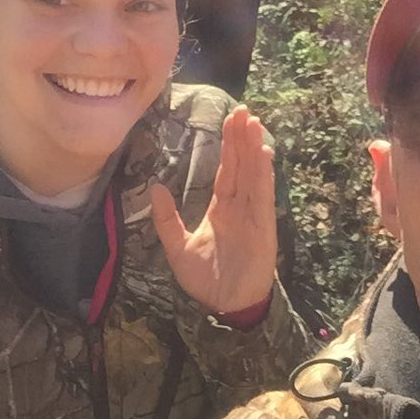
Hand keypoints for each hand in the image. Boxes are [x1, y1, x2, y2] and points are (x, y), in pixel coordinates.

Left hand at [151, 105, 277, 314]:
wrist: (225, 308)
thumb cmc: (206, 280)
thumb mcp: (177, 247)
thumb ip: (167, 218)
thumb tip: (155, 187)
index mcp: (222, 209)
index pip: (227, 170)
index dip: (229, 146)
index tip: (231, 120)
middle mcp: (240, 207)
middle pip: (241, 165)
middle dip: (242, 138)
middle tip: (243, 110)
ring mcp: (253, 215)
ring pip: (253, 175)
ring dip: (254, 149)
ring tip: (254, 123)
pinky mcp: (263, 227)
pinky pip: (262, 196)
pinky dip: (263, 175)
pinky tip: (264, 154)